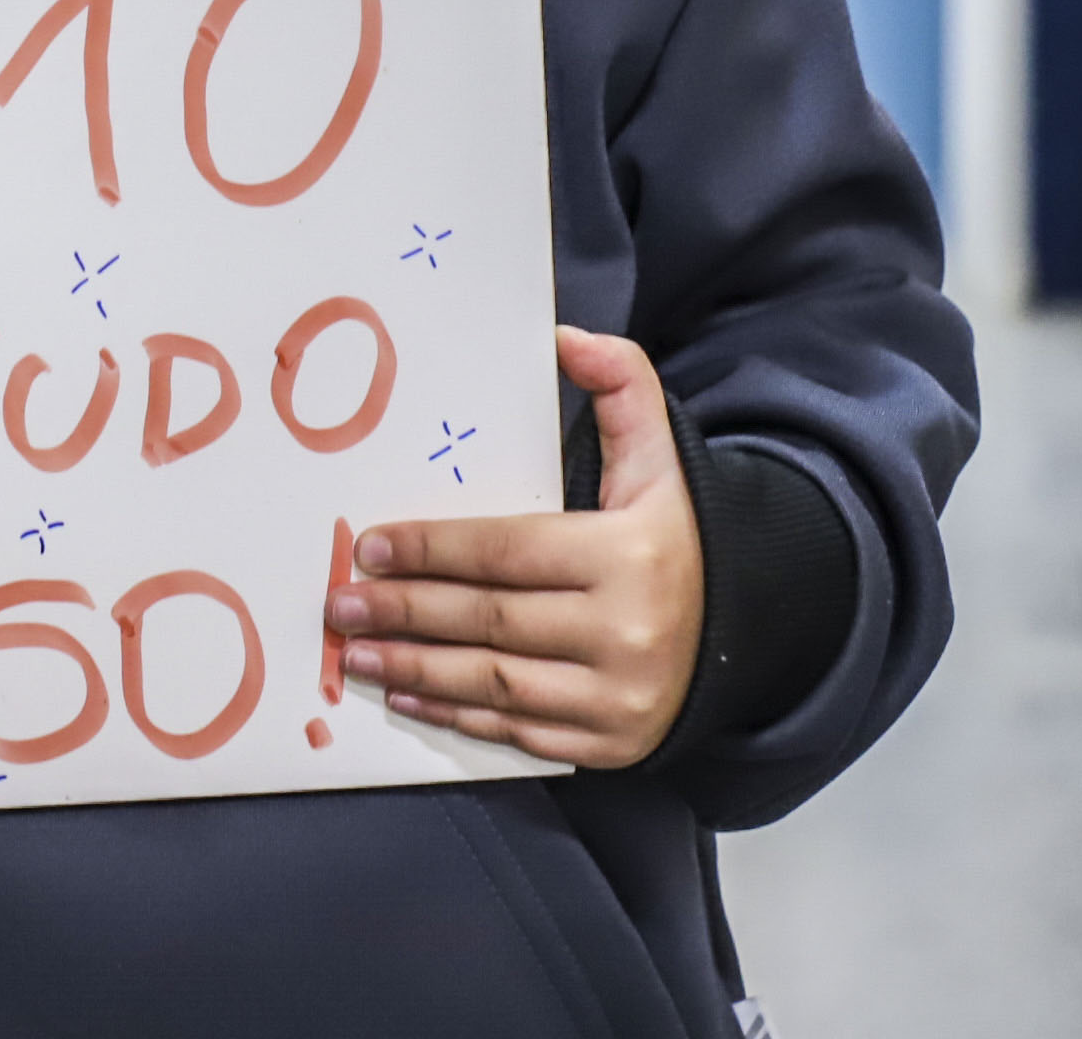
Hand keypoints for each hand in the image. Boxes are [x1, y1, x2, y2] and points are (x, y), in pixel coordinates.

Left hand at [331, 326, 704, 767]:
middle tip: (340, 605)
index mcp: (627, 556)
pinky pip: (518, 733)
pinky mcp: (611, 744)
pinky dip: (458, 719)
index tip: (368, 547)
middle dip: (404, 612)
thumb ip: (622, 385)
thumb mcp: (660, 457)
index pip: (506, 552)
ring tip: (356, 655)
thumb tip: (565, 337)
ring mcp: (617, 697)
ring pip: (495, 684)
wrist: (741, 633)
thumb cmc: (673, 537)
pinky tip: (409, 698)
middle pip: (489, 621)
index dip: (431, 550)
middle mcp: (624, 632)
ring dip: (415, 671)